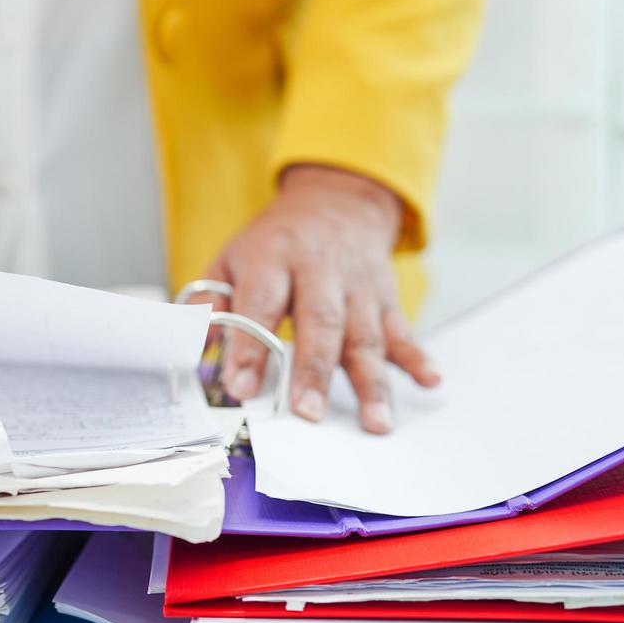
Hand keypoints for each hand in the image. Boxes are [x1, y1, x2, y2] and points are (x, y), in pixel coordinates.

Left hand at [200, 164, 439, 432]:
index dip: (249, 348)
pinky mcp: (386, 297)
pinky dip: (418, 357)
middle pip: (320, 321)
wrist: (335, 200)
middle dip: (314, 370)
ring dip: (372, 381)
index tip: (241, 389)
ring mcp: (357, 284)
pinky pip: (403, 328)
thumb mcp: (229, 258)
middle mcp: (319, 269)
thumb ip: (211, 304)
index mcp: (271, 258)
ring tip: (374, 422)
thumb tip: (194, 349)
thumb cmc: (274, 243)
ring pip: (366, 334)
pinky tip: (430, 380)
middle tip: (308, 413)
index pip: (260, 304)